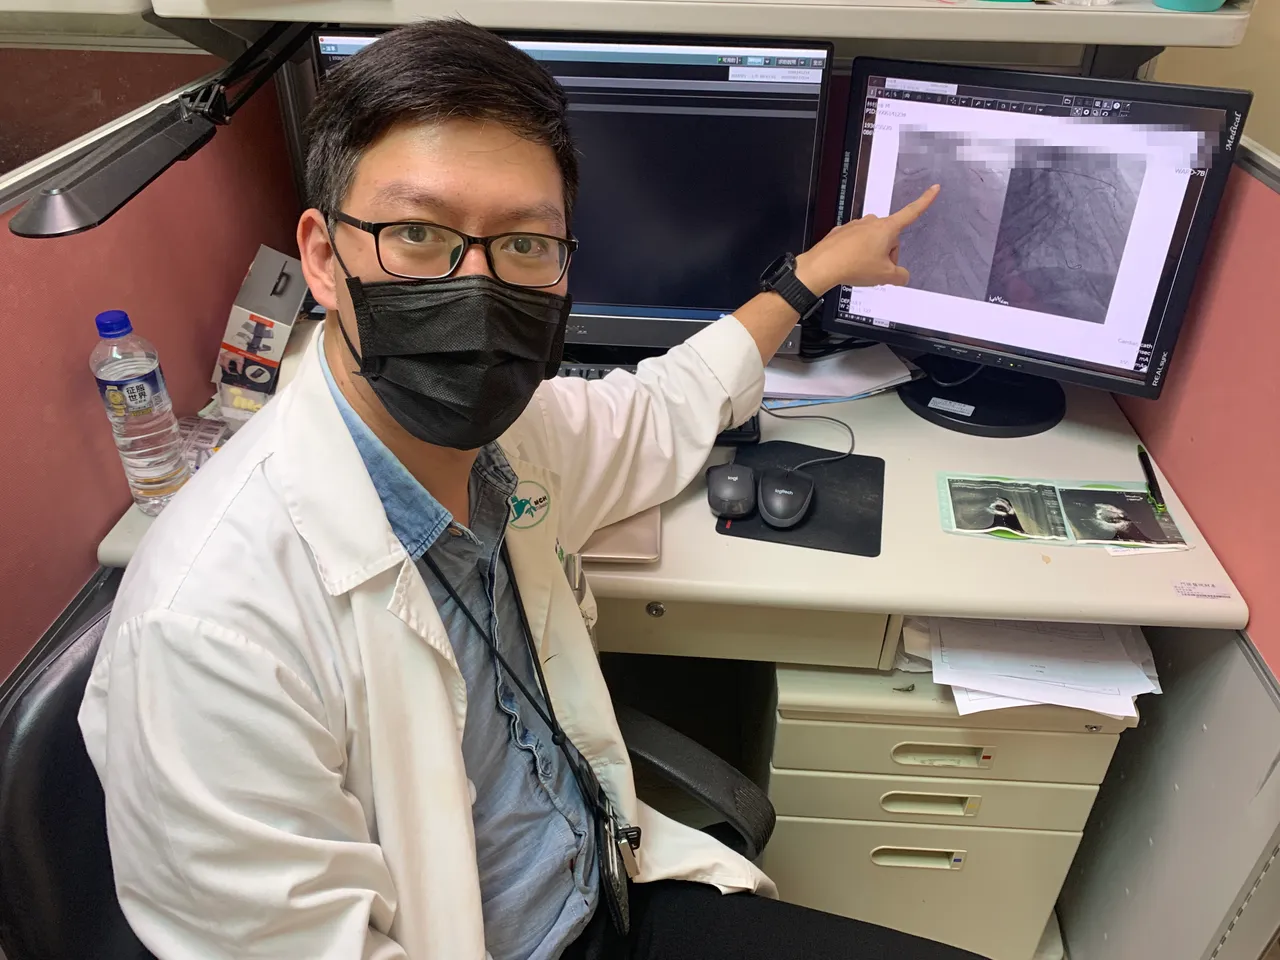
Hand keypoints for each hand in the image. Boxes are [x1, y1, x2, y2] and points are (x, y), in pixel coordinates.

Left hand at [795, 184, 939, 293]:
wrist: (823, 266)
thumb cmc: (853, 265)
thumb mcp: (885, 276)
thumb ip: (900, 276)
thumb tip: (902, 276)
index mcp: (887, 228)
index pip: (912, 212)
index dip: (925, 200)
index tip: (934, 188)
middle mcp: (871, 223)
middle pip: (890, 238)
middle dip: (888, 254)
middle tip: (878, 270)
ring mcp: (855, 226)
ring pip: (872, 242)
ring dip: (871, 255)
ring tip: (861, 269)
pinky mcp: (842, 233)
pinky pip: (856, 244)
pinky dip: (856, 255)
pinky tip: (850, 265)